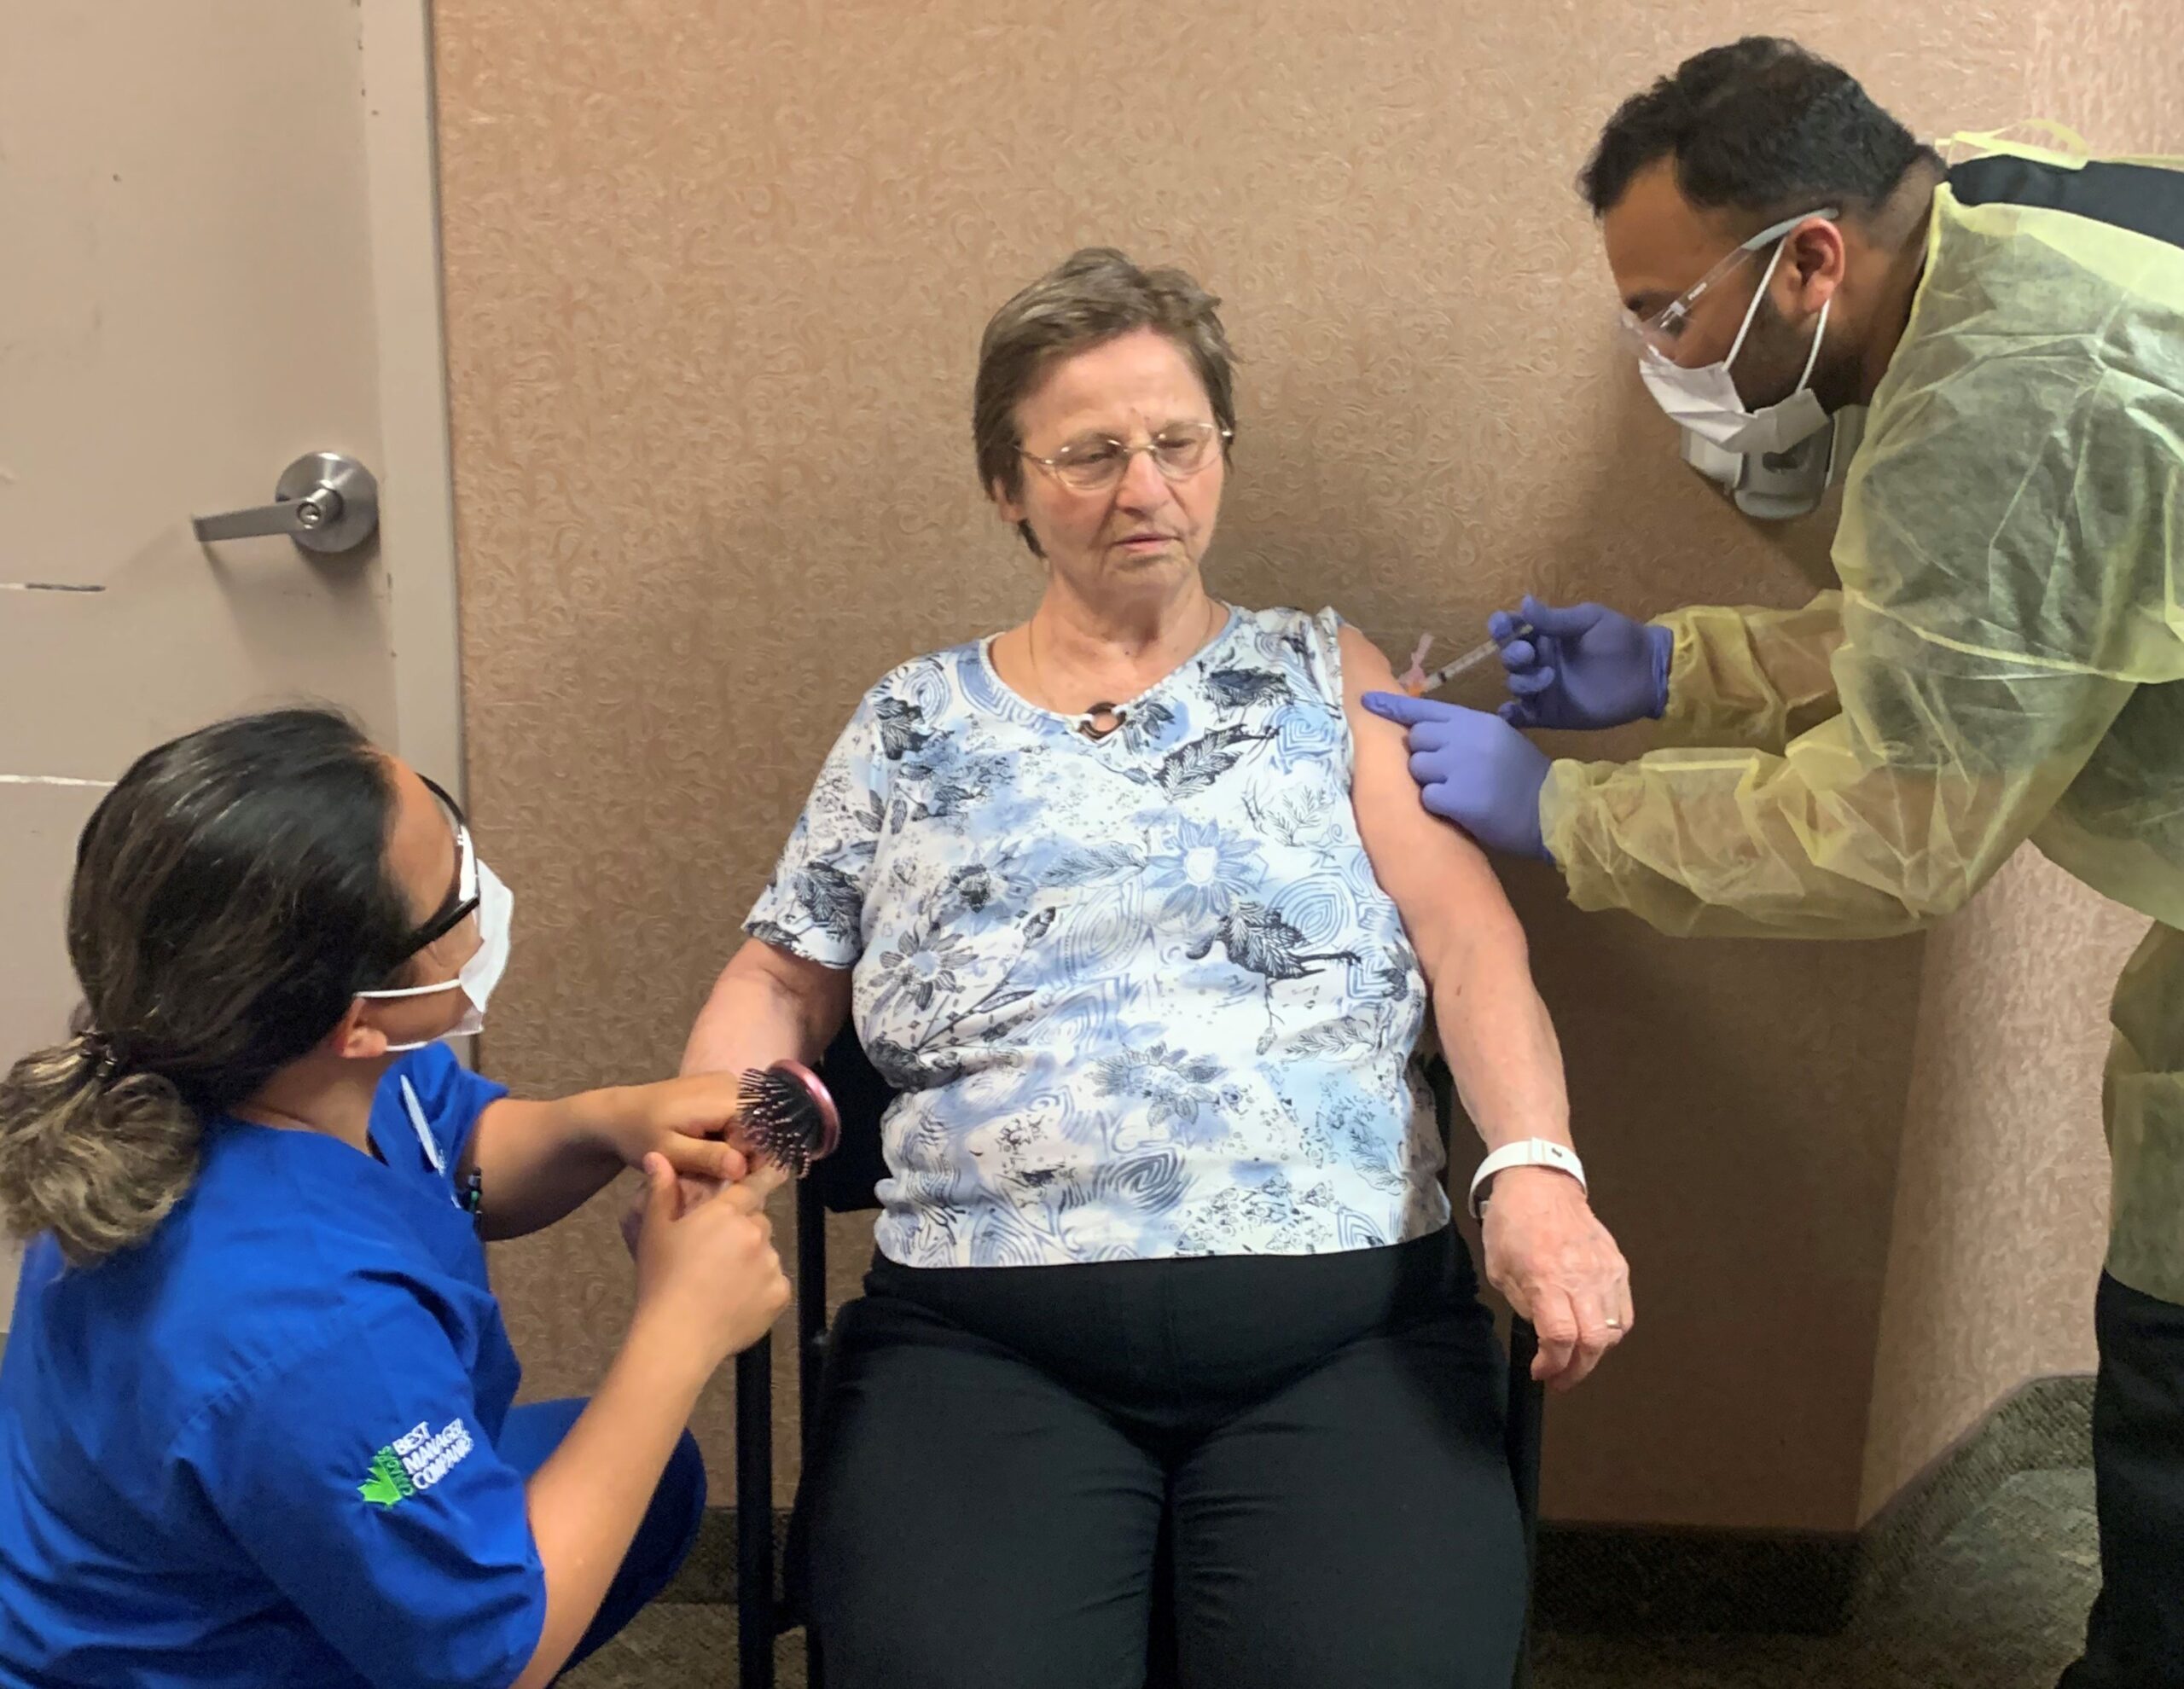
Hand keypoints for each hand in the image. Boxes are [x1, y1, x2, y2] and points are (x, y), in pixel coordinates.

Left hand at [612, 1074, 755, 1186]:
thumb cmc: (641, 1135)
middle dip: (744, 1152)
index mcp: (723, 1098)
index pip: (762, 1130)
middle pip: (759, 1124)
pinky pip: (740, 1114)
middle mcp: (732, 1083)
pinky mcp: (721, 1086)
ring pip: (751, 1121)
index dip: (752, 1158)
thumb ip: (708, 1157)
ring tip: (709, 1160)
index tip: (730, 1178)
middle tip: (716, 1173)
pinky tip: (708, 1146)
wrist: (620, 1113)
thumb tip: (742, 1167)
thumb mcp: (671, 1152)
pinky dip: (730, 1133)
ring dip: (737, 1144)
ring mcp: (727, 1081)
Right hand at [627, 1154, 790, 1367]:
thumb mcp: (654, 1232)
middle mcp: (755, 1233)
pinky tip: (735, 1305)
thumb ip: (661, 1190)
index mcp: (726, 1214)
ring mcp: (771, 1265)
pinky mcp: (780, 1295)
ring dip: (752, 1264)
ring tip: (721, 1288)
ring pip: (766, 1256)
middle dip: (743, 1235)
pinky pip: (774, 1286)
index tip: (779, 1166)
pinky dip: (761, 1293)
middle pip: (757, 1225)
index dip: (763, 1177)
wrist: (676, 1335)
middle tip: (716, 1259)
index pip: (751, 1187)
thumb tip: (657, 1156)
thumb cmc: (660, 1280)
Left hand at [1357, 695, 1551, 859]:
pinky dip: (1438, 806)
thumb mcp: (1498, 740)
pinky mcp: (1458, 797)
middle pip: (1415, 739)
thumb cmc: (1523, 778)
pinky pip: (1426, 796)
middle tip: (1450, 774)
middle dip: (1424, 757)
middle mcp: (1466, 737)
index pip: (1425, 709)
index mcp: (1477, 721)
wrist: (1554, 811)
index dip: (1393, 706)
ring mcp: (1461, 766)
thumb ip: (1463, 733)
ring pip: (1417, 768)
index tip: (1366, 701)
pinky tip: (1461, 809)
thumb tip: (1420, 732)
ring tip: (1459, 791)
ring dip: (1430, 782)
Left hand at [1481, 1165, 1631, 1391]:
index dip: (1552, 1364)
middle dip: (1577, 1370)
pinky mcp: (1618, 1265)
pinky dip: (1611, 1331)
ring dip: (1594, 1353)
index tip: (1541, 1372)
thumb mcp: (1500, 1269)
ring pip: (1614, 1331)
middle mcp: (1581, 1276)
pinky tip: (1594, 1332)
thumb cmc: (1513, 1221)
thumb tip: (1543, 1334)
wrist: (1540, 1182)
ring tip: (1575, 1355)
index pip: (1560, 1337)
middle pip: (1594, 1341)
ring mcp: (1605, 1271)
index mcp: (1547, 1277)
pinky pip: (1623, 1312)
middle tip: (1562, 1378)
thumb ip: (1524, 1305)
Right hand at [1492, 596, 1671, 731]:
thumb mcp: (1590, 621)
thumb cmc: (1621, 639)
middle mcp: (1539, 660)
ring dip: (1521, 680)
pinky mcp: (1551, 714)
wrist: (1648, 672)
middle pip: (1508, 657)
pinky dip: (1511, 715)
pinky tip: (1510, 712)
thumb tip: (1522, 602)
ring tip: (1548, 678)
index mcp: (1545, 634)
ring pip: (1515, 684)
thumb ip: (1555, 618)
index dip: (1501, 627)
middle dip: (1512, 654)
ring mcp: (1544, 688)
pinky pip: (1523, 716)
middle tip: (1530, 654)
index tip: (1505, 626)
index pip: (1511, 629)